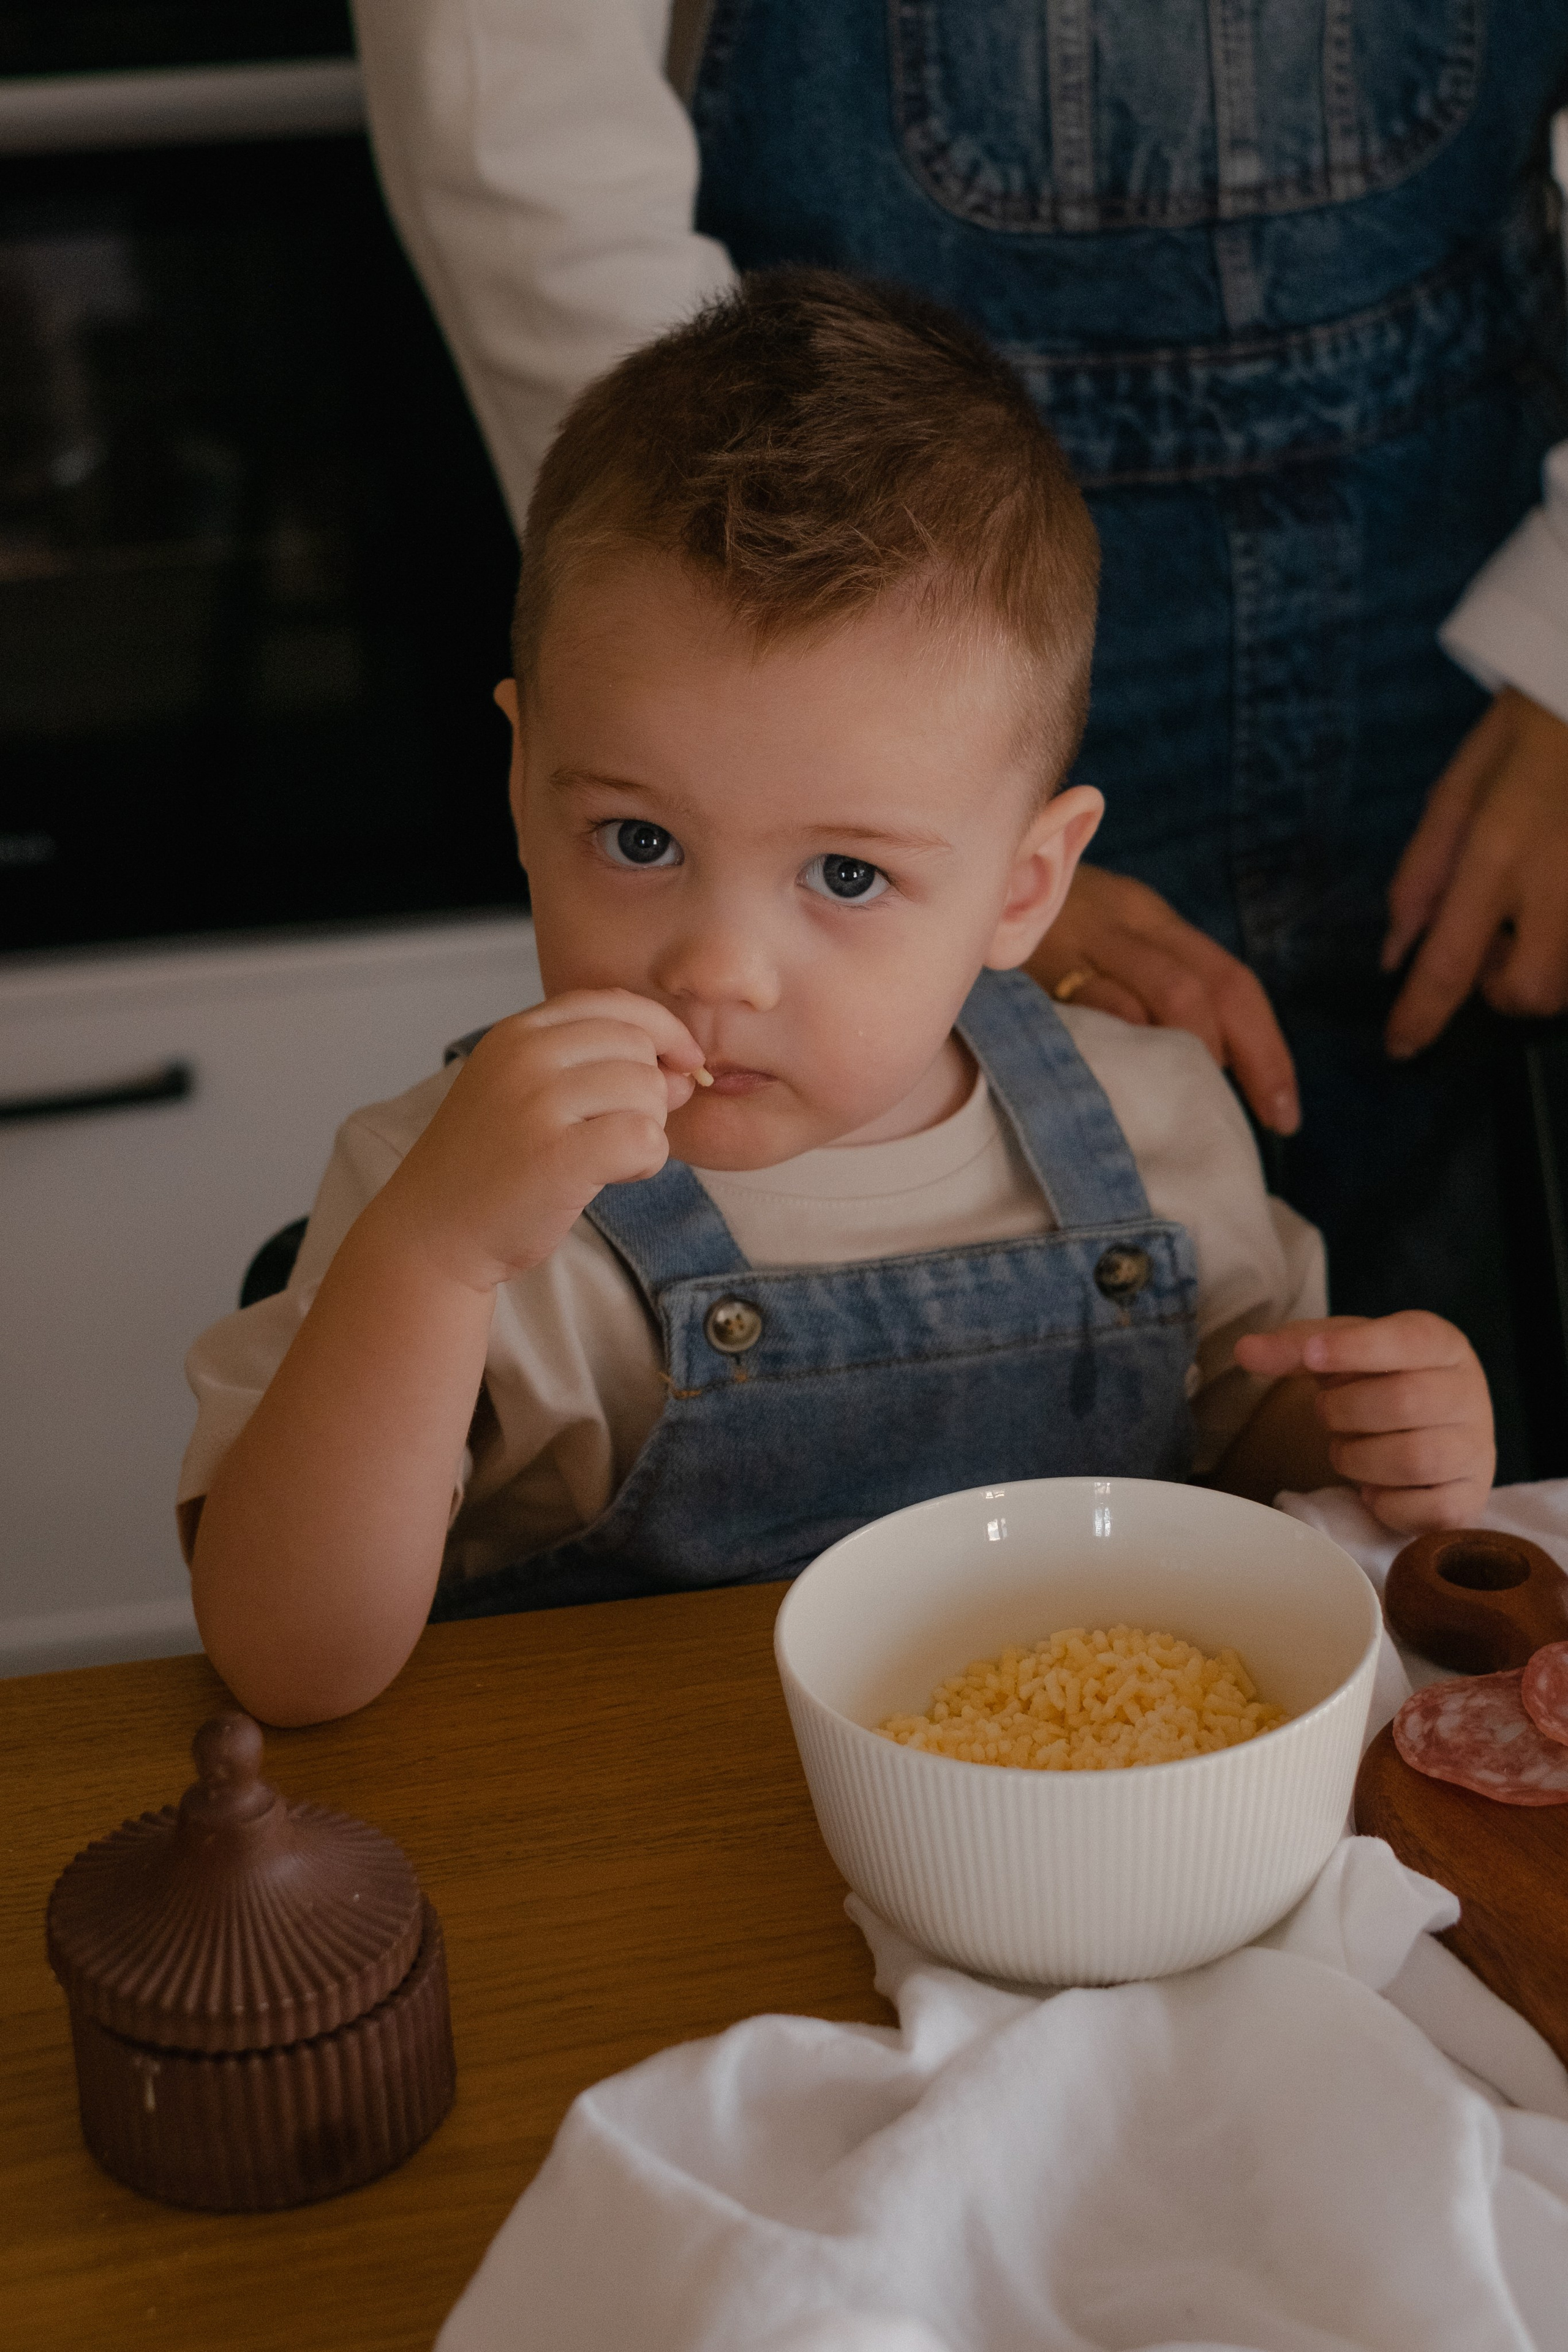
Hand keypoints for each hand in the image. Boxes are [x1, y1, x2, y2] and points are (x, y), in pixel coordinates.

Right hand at [374, 989, 705, 1292]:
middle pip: (639, 1047)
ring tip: (608, 1157)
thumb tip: (687, 1070)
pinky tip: (614, 1175)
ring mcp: (538, 1104)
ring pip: (648, 1091)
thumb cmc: (490, 1165)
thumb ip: (602, 1070)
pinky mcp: (557, 1156)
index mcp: (517, 1033)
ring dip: (648, 1129)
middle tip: (617, 1132)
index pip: (615, 1004)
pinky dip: (646, 1161)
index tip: (680, 1062)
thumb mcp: (530, 1094)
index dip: (662, 1030)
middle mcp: (525, 1057)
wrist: (432, 1230)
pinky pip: (645, 1138)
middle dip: (650, 1091)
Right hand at [1027, 863, 1299, 1132]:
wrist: (953, 859)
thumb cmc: (1024, 918)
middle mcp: (1121, 919)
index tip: (1283, 1112)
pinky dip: (1120, 1046)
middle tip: (1261, 1119)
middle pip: (1206, 988)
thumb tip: (1196, 1064)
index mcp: (1145, 915)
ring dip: (1189, 1056)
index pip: (1229, 979)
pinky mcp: (1028, 958)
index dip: (1266, 1048)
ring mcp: (1076, 936)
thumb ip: (1140, 982)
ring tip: (1195, 1104)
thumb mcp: (1094, 934)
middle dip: (1247, 1058)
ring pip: (1162, 993)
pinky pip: (1088, 1006)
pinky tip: (1126, 1085)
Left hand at [1234, 1312, 1494, 1531]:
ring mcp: (1477, 1449)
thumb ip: (1295, 1349)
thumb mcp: (1340, 1354)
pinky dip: (1384, 1503)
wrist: (1429, 1429)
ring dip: (1359, 1458)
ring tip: (1347, 1449)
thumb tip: (1244, 1350)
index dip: (1355, 1349)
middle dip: (1345, 1412)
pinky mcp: (1470, 1500)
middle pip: (1404, 1402)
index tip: (1311, 1356)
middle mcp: (1469, 1393)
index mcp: (1441, 1343)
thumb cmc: (1380, 1382)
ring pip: (1413, 1459)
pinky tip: (1375, 1487)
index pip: (1406, 1340)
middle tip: (1328, 1414)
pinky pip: (1425, 1510)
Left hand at [1383, 687, 1567, 1057]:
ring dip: (1539, 970)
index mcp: (1499, 853)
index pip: (1449, 963)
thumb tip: (1395, 951)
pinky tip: (1554, 902)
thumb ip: (1421, 875)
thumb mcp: (1458, 789)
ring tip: (1527, 915)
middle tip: (1487, 943)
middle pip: (1528, 993)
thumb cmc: (1529, 728)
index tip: (1401, 1047)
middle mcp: (1560, 884)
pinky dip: (1567, 945)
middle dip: (1498, 990)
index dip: (1420, 1018)